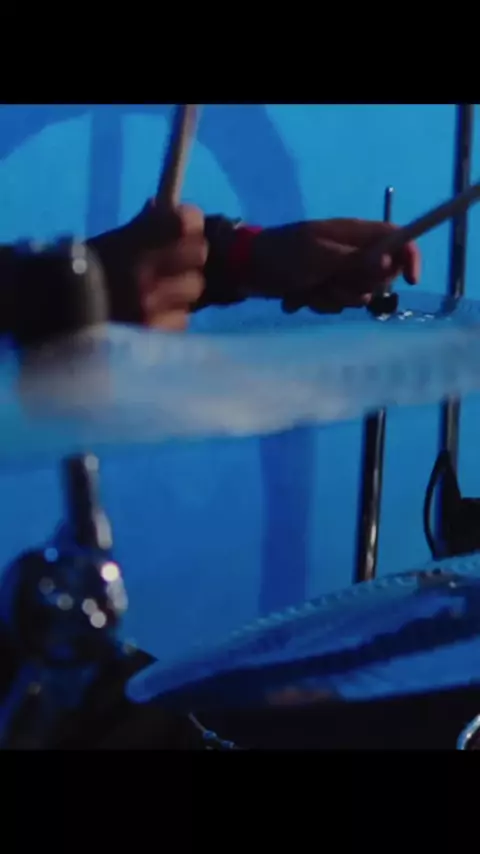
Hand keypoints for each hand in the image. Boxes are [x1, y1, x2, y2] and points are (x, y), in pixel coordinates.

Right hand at [92, 202, 206, 330]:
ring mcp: (149, 305)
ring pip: (193, 291)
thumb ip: (143, 226)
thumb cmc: (88, 271)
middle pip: (198, 256)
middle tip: (178, 265)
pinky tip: (153, 317)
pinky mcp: (151, 331)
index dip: (191, 223)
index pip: (186, 220)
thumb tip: (166, 207)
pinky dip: (171, 319)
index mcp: (132, 242)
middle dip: (190, 260)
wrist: (58, 309)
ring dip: (181, 293)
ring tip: (161, 296)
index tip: (187, 227)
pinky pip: (181, 320)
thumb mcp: (112, 241)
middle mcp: (144, 271)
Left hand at [250, 219, 420, 312]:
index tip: (409, 282)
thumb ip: (354, 261)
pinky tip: (296, 297)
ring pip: (356, 294)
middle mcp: (351, 251)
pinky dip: (317, 304)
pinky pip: (335, 303)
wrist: (245, 268)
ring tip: (307, 290)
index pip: (397, 239)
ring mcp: (336, 270)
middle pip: (380, 275)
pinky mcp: (322, 286)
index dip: (409, 257)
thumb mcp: (318, 257)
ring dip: (332, 299)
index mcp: (354, 233)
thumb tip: (390, 260)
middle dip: (358, 287)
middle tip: (331, 283)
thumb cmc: (281, 256)